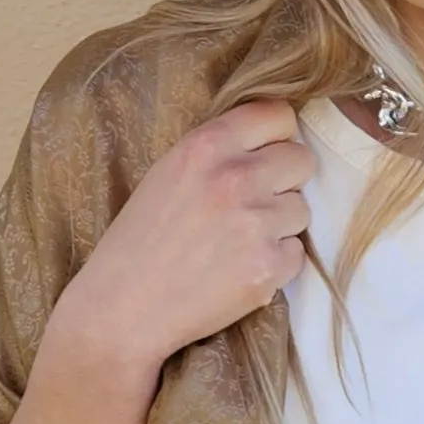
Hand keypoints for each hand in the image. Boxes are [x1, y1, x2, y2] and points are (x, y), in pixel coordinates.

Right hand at [58, 98, 314, 373]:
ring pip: (301, 209)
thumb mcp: (167, 173)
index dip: (276, 137)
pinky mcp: (267, 266)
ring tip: (237, 243)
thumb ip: (217, 152)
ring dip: (279, 225)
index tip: (264, 155)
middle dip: (284, 181)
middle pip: (301, 159)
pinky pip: (296, 253)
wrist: (122, 308)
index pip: (277, 115)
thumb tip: (269, 143)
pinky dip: (275, 264)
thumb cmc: (138, 242)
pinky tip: (238, 270)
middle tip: (253, 204)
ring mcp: (255, 223)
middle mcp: (235, 177)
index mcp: (205, 146)